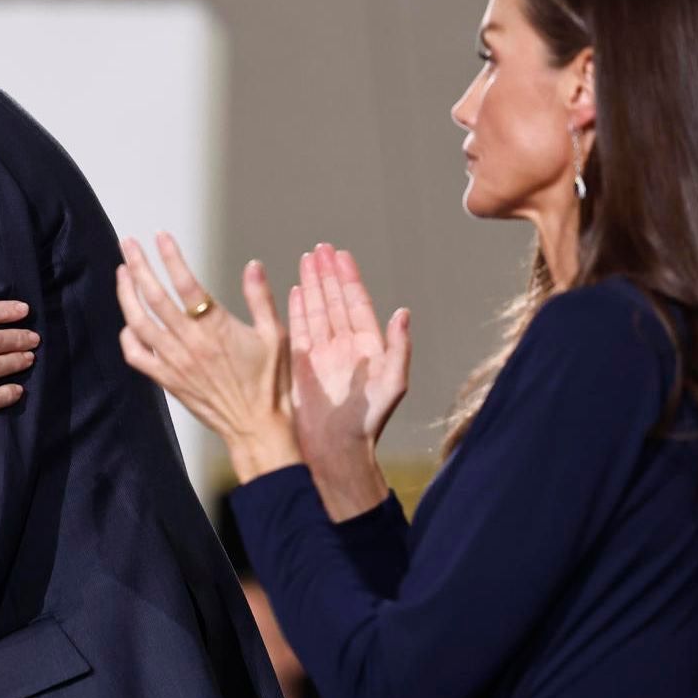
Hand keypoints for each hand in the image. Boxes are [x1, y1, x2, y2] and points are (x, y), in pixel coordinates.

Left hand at [114, 233, 299, 482]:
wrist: (256, 427)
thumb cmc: (270, 383)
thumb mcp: (275, 335)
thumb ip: (261, 298)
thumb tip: (253, 264)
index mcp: (217, 328)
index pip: (187, 285)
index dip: (171, 258)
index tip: (160, 237)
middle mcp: (190, 343)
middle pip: (154, 297)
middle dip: (138, 266)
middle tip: (127, 244)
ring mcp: (174, 362)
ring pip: (139, 323)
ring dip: (126, 295)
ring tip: (121, 273)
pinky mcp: (166, 380)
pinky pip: (136, 356)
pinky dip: (127, 336)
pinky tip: (128, 322)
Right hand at [287, 244, 410, 519]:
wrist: (336, 448)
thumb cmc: (368, 421)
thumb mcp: (393, 382)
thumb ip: (399, 347)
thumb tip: (403, 311)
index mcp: (367, 346)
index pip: (356, 303)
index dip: (349, 278)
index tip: (340, 254)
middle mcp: (344, 346)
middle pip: (334, 301)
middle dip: (327, 274)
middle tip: (320, 248)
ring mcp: (321, 354)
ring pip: (316, 310)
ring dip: (311, 285)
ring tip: (306, 260)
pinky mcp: (301, 365)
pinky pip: (299, 330)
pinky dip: (297, 309)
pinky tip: (295, 291)